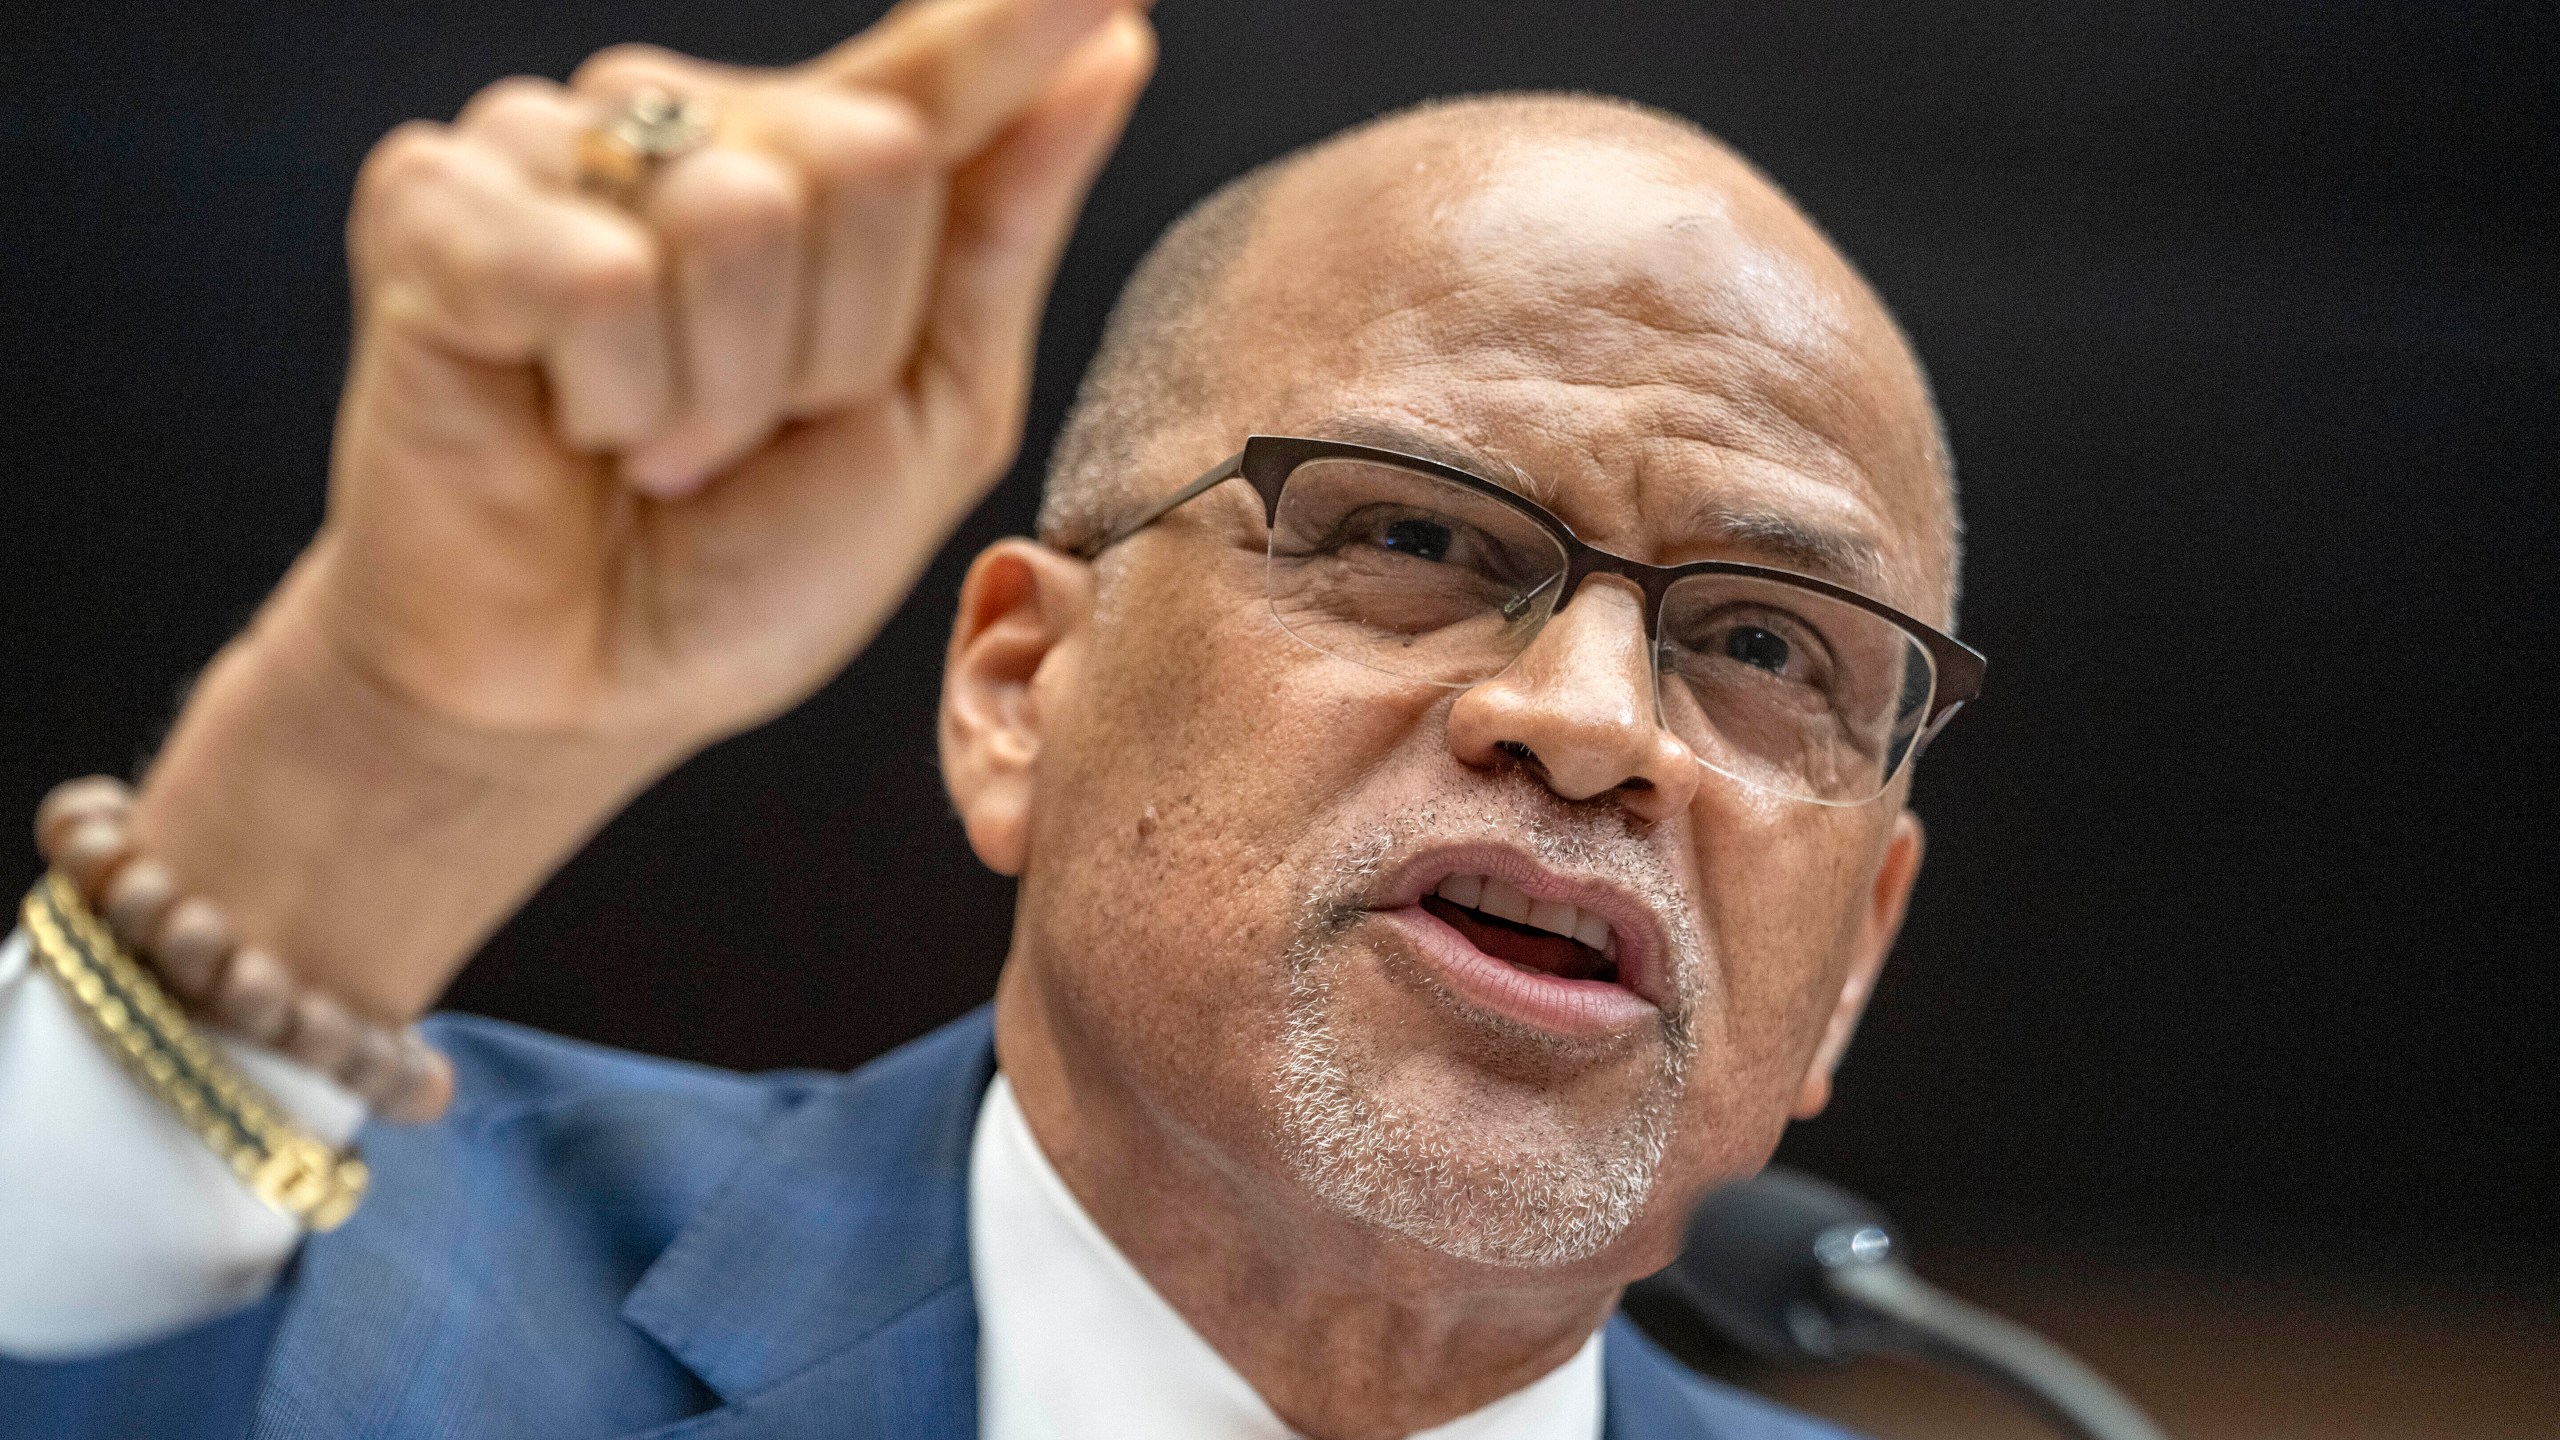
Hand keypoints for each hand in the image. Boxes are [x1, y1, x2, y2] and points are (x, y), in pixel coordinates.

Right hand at [129, 0, 1154, 1020]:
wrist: (584, 690)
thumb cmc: (748, 562)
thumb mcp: (932, 410)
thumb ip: (1005, 226)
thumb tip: (1115, 47)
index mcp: (807, 167)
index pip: (933, 72)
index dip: (1014, 21)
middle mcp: (681, 125)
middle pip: (868, 153)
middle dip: (838, 348)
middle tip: (748, 434)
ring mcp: (547, 149)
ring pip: (738, 212)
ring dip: (724, 390)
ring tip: (660, 441)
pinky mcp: (433, 207)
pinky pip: (598, 276)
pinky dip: (615, 398)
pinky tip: (570, 427)